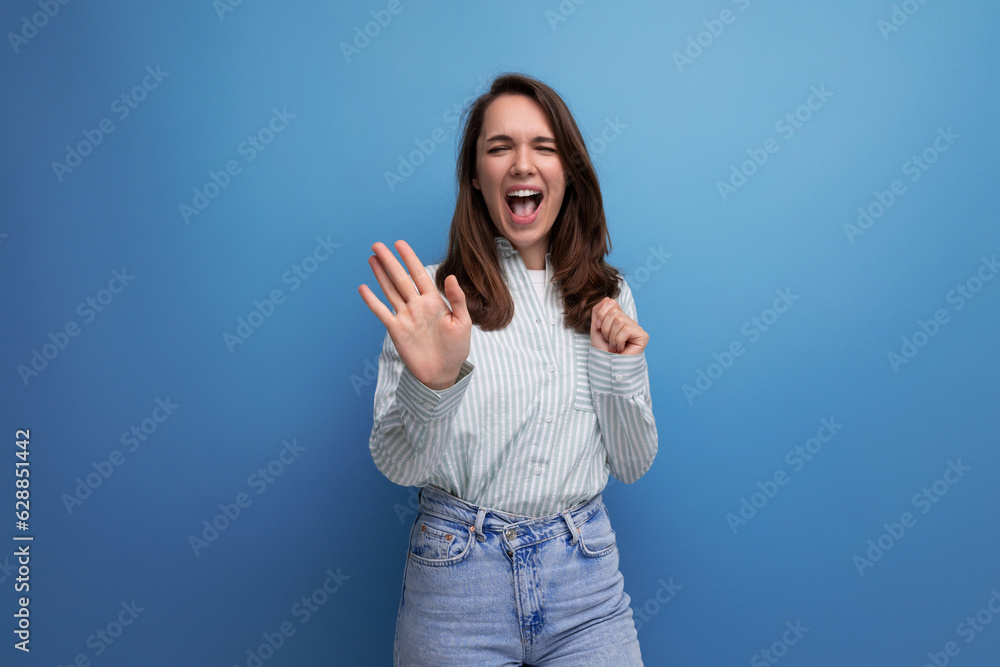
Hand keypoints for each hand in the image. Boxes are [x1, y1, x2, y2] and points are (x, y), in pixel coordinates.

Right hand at [358, 240, 470, 389]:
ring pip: (390, 291)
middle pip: (400, 279)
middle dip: (390, 262)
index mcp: (434, 301)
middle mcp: (417, 305)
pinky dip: (372, 301)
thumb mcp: (463, 322)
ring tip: (372, 259)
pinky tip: (363, 288)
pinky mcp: (396, 330)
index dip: (410, 258)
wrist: (443, 372)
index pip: (419, 274)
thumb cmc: (457, 348)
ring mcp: (405, 316)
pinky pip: (382, 312)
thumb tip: (450, 276)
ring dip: (380, 275)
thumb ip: (457, 299)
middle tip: (377, 245)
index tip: (400, 243)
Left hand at [590, 297, 647, 354]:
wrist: (607, 366)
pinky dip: (618, 341)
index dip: (601, 314)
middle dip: (605, 329)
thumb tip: (607, 298)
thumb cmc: (602, 350)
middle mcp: (628, 320)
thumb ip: (598, 312)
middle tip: (608, 341)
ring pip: (619, 321)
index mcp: (618, 317)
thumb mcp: (596, 328)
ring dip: (611, 337)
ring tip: (613, 346)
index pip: (611, 302)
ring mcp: (636, 328)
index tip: (599, 328)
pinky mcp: (643, 335)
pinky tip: (620, 349)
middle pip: (614, 312)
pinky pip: (626, 330)